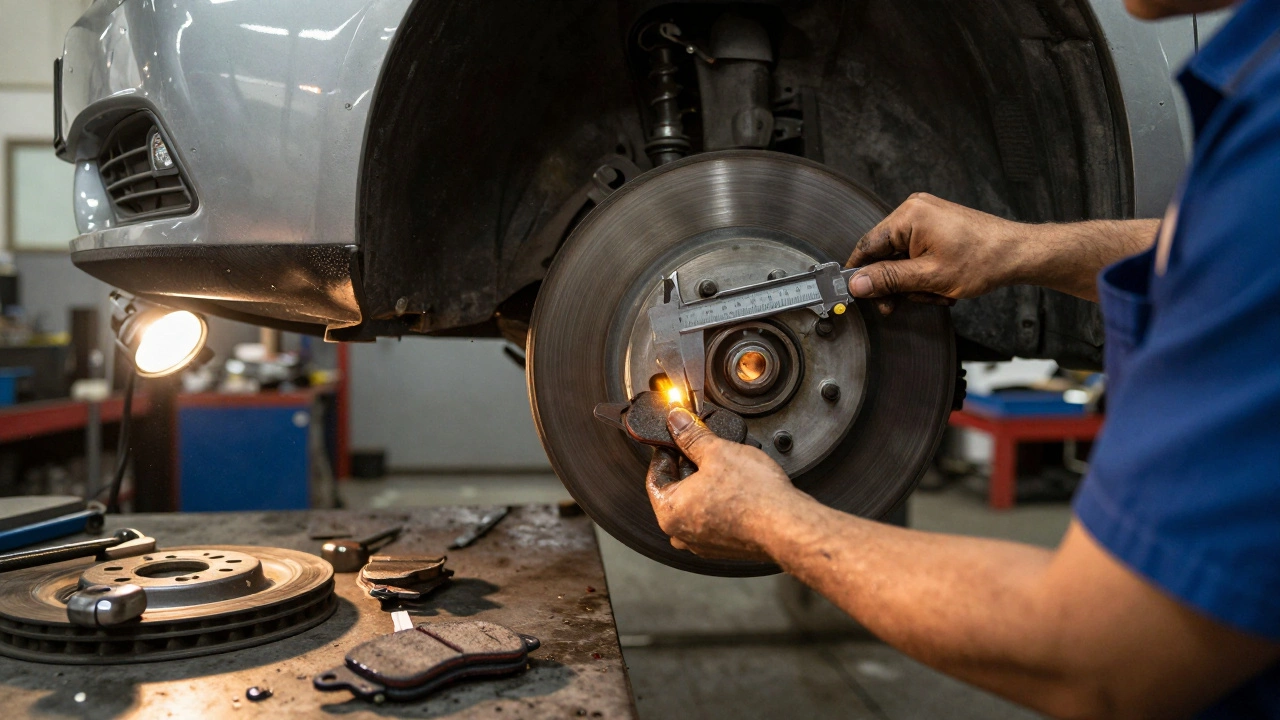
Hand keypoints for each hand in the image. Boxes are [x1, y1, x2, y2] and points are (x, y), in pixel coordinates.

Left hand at [645, 406, 807, 561]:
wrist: (787, 525)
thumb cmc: (754, 495)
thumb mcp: (717, 451)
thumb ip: (691, 435)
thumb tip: (677, 421)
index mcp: (670, 513)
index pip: (655, 477)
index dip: (665, 451)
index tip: (674, 438)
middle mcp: (682, 534)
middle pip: (675, 491)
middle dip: (687, 466)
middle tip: (700, 445)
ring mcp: (703, 543)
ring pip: (695, 505)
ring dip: (704, 483)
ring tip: (722, 463)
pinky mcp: (724, 547)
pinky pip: (712, 517)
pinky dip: (718, 501)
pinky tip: (734, 485)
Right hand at [846, 193, 1023, 313]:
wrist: (1016, 254)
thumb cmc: (981, 260)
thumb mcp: (928, 277)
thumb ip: (888, 280)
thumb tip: (857, 284)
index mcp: (909, 216)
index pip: (867, 246)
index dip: (860, 273)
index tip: (854, 294)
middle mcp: (914, 210)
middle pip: (884, 254)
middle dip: (895, 282)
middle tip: (900, 304)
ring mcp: (927, 216)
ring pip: (901, 258)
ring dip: (913, 281)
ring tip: (936, 292)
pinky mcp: (936, 226)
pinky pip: (916, 253)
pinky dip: (923, 272)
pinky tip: (940, 283)